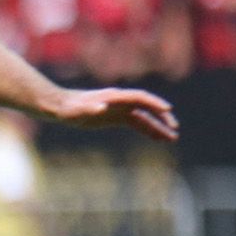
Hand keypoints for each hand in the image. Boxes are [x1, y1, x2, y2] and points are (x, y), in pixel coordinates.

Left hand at [48, 87, 178, 141]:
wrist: (60, 107)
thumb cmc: (68, 108)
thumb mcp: (77, 111)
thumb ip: (89, 109)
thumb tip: (101, 107)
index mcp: (114, 97)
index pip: (139, 98)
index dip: (154, 103)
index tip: (168, 110)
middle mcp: (120, 102)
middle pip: (147, 108)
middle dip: (161, 118)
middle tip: (175, 129)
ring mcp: (120, 109)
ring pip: (144, 118)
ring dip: (158, 127)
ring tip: (172, 138)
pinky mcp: (116, 118)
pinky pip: (136, 124)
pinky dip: (147, 130)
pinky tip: (157, 139)